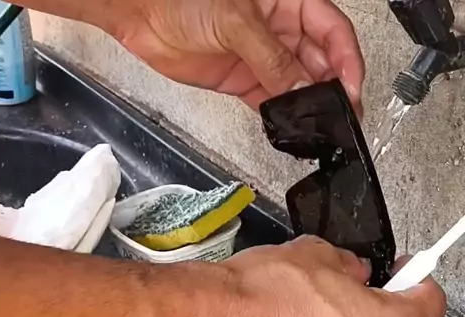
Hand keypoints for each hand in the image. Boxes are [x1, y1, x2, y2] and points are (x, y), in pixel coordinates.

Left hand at [110, 0, 363, 110]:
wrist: (141, 14)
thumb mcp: (236, 21)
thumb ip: (272, 58)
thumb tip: (301, 89)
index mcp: (289, 0)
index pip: (332, 30)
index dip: (346, 60)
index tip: (351, 89)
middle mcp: (280, 27)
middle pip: (320, 60)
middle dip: (333, 88)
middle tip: (341, 118)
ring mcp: (262, 55)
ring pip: (298, 83)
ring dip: (310, 106)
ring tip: (320, 128)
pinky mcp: (244, 80)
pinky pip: (272, 100)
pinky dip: (283, 116)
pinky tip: (292, 128)